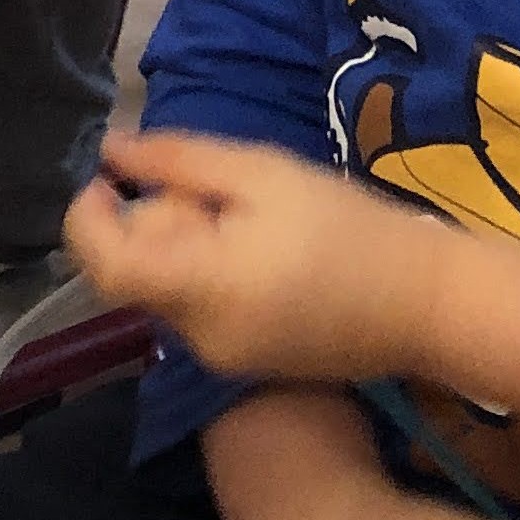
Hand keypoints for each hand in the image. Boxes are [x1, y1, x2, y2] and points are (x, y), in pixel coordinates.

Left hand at [68, 127, 459, 385]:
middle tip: (210, 190)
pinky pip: (201, 312)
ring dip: (184, 248)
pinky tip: (264, 253)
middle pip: (139, 274)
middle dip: (154, 224)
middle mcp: (201, 337)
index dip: (87, 221)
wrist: (432, 303)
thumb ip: (178, 163)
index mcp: (202, 289)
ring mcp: (224, 360)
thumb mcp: (263, 175)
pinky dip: (208, 275)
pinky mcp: (248, 367)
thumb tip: (111, 152)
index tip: (103, 179)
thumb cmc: (350, 228)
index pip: (106, 267)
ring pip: (169, 291)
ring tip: (250, 220)